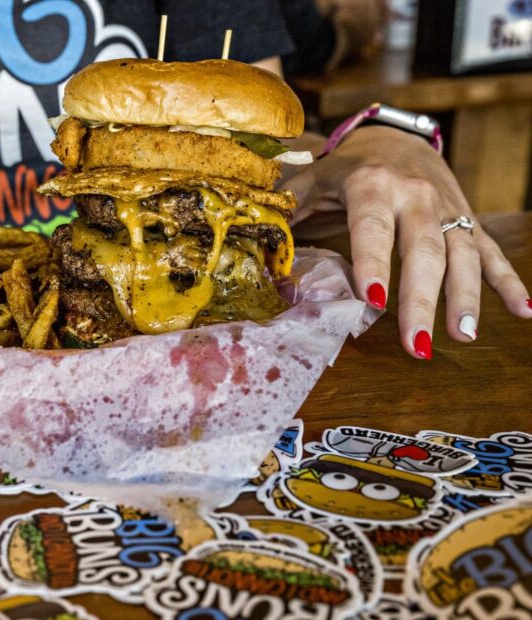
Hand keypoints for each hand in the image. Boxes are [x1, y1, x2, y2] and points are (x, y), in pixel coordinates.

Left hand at [283, 125, 531, 358]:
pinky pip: (492, 252)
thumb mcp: (311, 180)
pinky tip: (525, 311)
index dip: (372, 263)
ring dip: (466, 298)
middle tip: (416, 344)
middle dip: (421, 300)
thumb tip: (257, 248)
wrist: (396, 133)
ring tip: (462, 335)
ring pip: (463, 255)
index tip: (372, 300)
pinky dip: (508, 282)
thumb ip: (286, 210)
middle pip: (423, 252)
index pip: (372, 228)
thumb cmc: (345, 168)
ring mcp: (448, 209)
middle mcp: (416, 196)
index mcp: (371, 185)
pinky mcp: (468, 220)